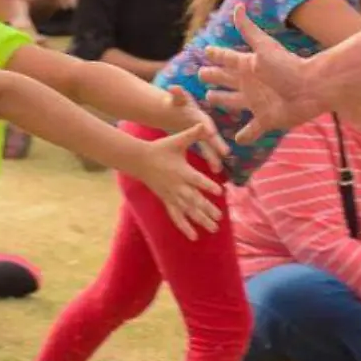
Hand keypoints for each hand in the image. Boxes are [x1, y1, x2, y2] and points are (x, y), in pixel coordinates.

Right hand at [132, 122, 225, 239]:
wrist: (140, 160)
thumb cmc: (161, 148)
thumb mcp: (177, 140)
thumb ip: (193, 133)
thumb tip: (204, 124)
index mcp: (182, 171)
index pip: (197, 180)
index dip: (208, 186)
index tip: (220, 192)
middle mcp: (177, 186)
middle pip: (194, 200)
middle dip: (207, 209)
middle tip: (220, 217)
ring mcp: (171, 195)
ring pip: (187, 211)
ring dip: (200, 220)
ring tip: (214, 229)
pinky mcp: (166, 200)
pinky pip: (176, 216)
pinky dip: (184, 227)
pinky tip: (194, 236)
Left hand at [161, 86, 229, 170]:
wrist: (177, 109)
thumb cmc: (176, 103)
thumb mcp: (176, 98)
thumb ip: (176, 94)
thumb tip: (173, 87)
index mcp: (199, 115)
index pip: (204, 122)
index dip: (208, 128)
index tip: (211, 134)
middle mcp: (205, 125)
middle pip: (212, 136)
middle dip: (218, 144)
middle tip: (225, 153)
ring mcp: (205, 134)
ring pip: (211, 147)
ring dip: (215, 158)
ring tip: (218, 170)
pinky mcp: (203, 141)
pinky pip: (209, 152)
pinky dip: (212, 161)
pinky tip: (216, 172)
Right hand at [201, 5, 329, 142]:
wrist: (311, 89)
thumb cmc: (288, 67)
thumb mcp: (265, 48)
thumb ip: (249, 30)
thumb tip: (238, 7)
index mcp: (248, 65)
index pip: (226, 57)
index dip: (216, 54)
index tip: (205, 50)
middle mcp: (250, 83)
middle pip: (227, 79)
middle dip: (214, 76)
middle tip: (201, 74)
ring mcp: (257, 102)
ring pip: (233, 102)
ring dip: (223, 100)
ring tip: (211, 98)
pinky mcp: (266, 120)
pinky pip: (252, 130)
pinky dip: (245, 135)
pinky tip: (237, 140)